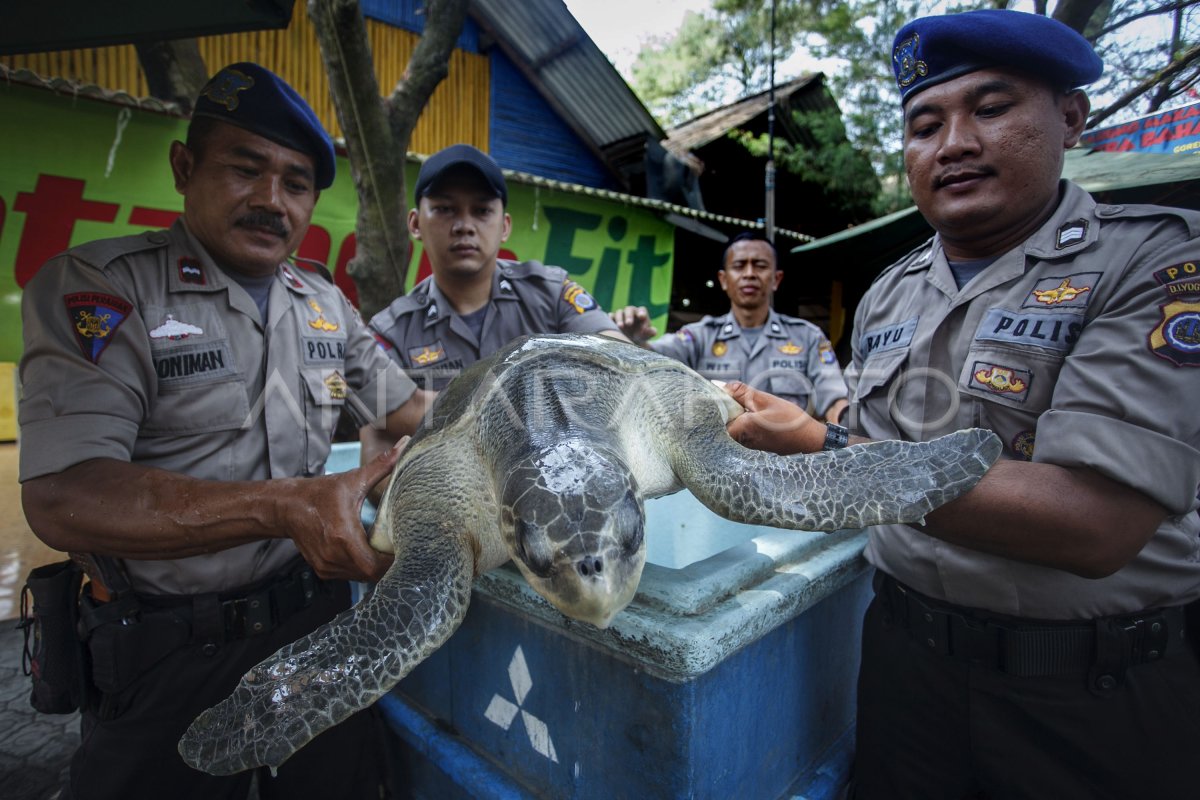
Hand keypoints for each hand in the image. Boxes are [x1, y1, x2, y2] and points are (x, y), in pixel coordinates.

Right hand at [284, 437, 408, 581]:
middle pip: (371, 575)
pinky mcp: (323, 570)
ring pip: (361, 577)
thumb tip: (404, 445)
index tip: (407, 550)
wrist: (287, 506)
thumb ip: (382, 465)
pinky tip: (368, 554)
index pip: (375, 565)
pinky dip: (361, 568)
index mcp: (343, 536)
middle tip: (402, 552)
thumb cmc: (320, 493)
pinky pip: (349, 575)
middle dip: (388, 566)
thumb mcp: (353, 479)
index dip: (393, 562)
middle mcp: (334, 555)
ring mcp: (327, 565)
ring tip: (388, 554)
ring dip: (375, 568)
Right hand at [609, 305, 656, 343]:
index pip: (642, 310)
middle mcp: (630, 312)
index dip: (642, 312)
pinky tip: (610, 324)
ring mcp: (621, 315)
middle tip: (629, 323)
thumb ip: (650, 332)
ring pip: (619, 312)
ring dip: (619, 319)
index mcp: (641, 314)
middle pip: (629, 309)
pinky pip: (610, 316)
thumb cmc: (640, 335)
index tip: (642, 317)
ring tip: (620, 327)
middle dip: (629, 316)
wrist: (630, 340)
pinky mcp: (613, 319)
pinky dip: (610, 319)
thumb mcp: (646, 335)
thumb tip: (653, 331)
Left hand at [724, 382, 824, 454]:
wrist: (809, 440)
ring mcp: (746, 446)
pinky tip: (758, 416)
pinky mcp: (753, 447)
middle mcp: (740, 441)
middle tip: (742, 399)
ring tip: (754, 408)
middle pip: (724, 421)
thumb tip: (722, 386)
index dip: (717, 403)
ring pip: (733, 425)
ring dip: (738, 414)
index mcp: (741, 429)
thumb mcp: (766, 400)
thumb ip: (742, 393)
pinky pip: (741, 431)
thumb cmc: (790, 421)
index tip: (723, 393)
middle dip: (729, 407)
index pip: (717, 416)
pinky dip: (745, 421)